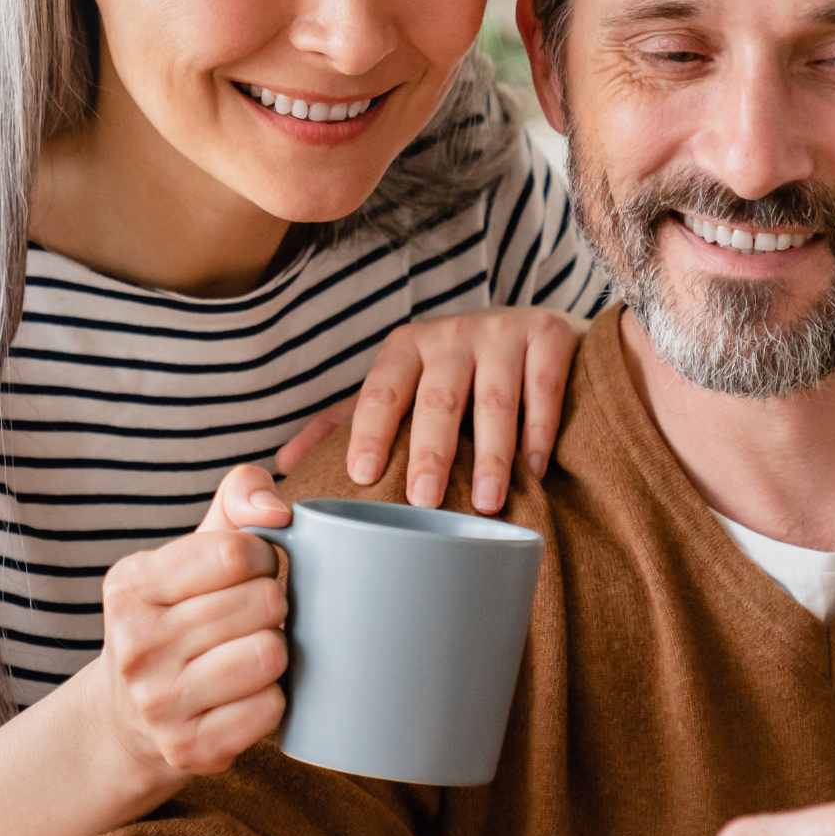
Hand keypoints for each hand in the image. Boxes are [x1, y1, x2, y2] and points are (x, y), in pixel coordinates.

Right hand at [93, 463, 292, 791]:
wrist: (130, 716)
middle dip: (272, 606)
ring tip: (249, 653)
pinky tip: (245, 695)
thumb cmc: (180, 616)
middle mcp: (134, 645)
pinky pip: (271, 709)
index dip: (263, 558)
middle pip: (263, 603)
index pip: (237, 551)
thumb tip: (277, 508)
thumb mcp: (191, 551)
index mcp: (130, 585)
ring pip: (270, 654)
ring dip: (276, 652)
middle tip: (249, 620)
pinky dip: (273, 700)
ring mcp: (158, 703)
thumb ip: (238, 499)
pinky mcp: (189, 749)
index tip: (249, 573)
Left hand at [274, 307, 587, 513]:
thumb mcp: (401, 388)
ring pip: (495, 400)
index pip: (381, 390)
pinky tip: (534, 469)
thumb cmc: (458, 374)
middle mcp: (452, 334)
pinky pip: (543, 388)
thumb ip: (348, 421)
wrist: (538, 332)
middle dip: (431, 451)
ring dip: (492, 455)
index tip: (360, 474)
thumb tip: (284, 465)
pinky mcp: (550, 336)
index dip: (369, 431)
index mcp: (407, 347)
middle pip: (438, 399)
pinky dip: (538, 432)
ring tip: (486, 503)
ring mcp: (503, 332)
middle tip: (424, 500)